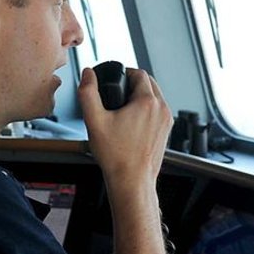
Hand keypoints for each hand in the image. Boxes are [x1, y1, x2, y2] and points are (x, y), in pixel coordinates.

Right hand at [78, 67, 172, 185]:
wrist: (131, 180)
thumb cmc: (116, 156)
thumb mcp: (94, 121)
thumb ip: (88, 93)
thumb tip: (87, 74)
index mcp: (147, 102)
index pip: (138, 72)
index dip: (123, 72)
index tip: (113, 80)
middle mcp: (161, 109)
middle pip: (149, 82)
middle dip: (132, 83)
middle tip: (116, 93)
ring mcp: (166, 121)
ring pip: (155, 96)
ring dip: (141, 95)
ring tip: (123, 107)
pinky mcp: (166, 131)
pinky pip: (158, 110)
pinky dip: (147, 109)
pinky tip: (131, 120)